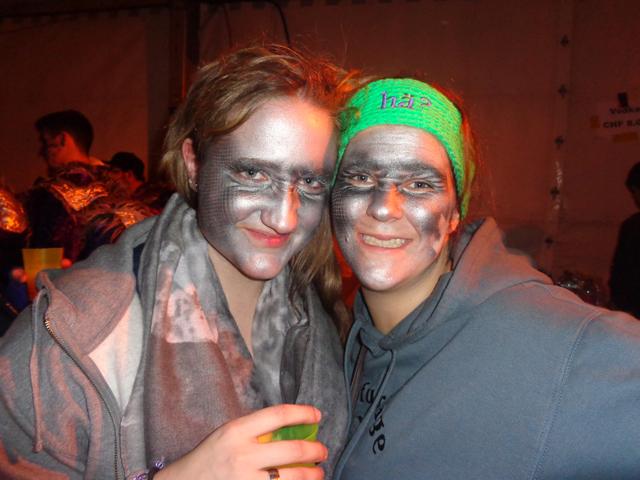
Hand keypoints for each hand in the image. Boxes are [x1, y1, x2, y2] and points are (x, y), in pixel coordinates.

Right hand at [156, 404, 326, 479]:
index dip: (303, 413)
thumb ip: (255, 430)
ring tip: (318, 472)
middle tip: (323, 451)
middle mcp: (243, 455)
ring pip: (292, 477)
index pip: (278, 415)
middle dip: (316, 450)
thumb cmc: (211, 456)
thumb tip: (292, 426)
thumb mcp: (229, 434)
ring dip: (312, 475)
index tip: (318, 415)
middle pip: (293, 449)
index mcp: (237, 431)